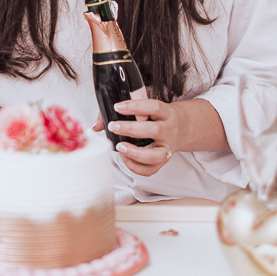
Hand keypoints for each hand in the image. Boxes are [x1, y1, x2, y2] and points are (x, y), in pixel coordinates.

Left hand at [97, 97, 226, 176]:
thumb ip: (121, 113)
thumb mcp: (146, 109)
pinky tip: (124, 158)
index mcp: (166, 113)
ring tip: (119, 147)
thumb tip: (95, 126)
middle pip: (155, 130)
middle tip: (113, 126)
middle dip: (131, 129)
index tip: (118, 107)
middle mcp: (170, 130)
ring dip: (135, 152)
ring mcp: (168, 147)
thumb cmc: (157, 118)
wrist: (181, 128)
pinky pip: (151, 169)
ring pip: (156, 154)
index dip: (136, 106)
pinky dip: (136, 166)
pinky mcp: (165, 161)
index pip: (154, 107)